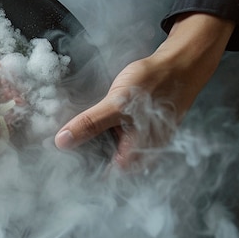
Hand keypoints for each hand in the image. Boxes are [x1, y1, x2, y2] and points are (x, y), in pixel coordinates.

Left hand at [55, 13, 234, 167]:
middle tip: (58, 144)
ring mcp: (140, 140)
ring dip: (91, 141)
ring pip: (109, 147)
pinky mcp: (138, 127)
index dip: (81, 169)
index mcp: (136, 154)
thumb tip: (62, 141)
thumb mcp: (116, 104)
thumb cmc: (154, 83)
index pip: (103, 175)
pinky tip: (89, 120)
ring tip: (68, 132)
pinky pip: (115, 133)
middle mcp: (140, 153)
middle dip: (83, 154)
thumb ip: (91, 123)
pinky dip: (101, 129)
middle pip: (105, 162)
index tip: (59, 162)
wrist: (180, 63)